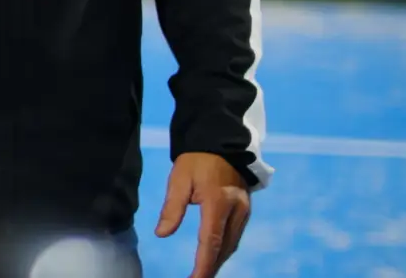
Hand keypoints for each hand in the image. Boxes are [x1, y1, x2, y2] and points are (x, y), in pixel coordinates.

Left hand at [155, 152, 250, 277]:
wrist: (220, 142)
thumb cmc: (196, 159)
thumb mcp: (179, 179)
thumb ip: (172, 208)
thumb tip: (162, 234)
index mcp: (218, 202)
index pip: (211, 241)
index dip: (203, 265)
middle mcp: (236, 211)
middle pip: (224, 248)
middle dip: (211, 267)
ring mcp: (244, 212)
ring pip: (232, 244)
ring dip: (218, 260)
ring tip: (203, 272)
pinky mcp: (246, 210)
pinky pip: (235, 236)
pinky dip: (224, 249)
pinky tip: (215, 256)